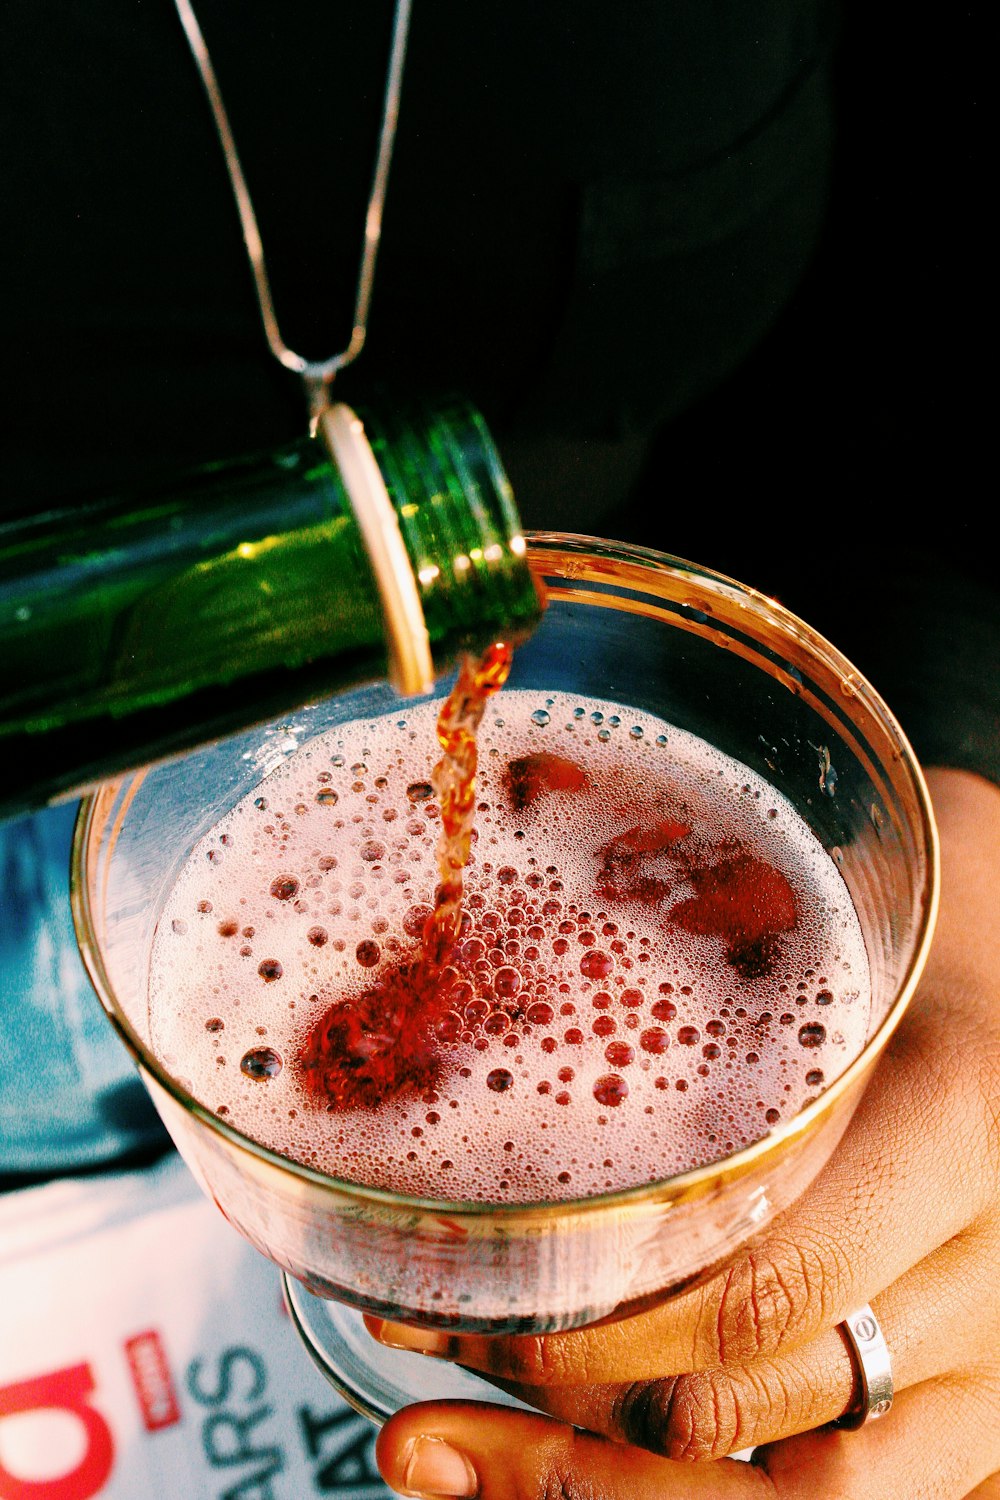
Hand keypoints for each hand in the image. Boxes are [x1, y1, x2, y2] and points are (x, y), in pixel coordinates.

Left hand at [370, 768, 999, 1497]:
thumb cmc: (915, 960)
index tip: (464, 1315)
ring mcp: (996, 1366)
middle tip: (420, 1429)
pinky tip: (568, 1484)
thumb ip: (707, 987)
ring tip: (459, 1471)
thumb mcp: (842, 946)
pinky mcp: (982, 1422)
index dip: (602, 1336)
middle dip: (569, 1441)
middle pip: (761, 1405)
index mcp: (955, 1122)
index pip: (769, 1285)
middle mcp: (991, 1269)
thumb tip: (494, 975)